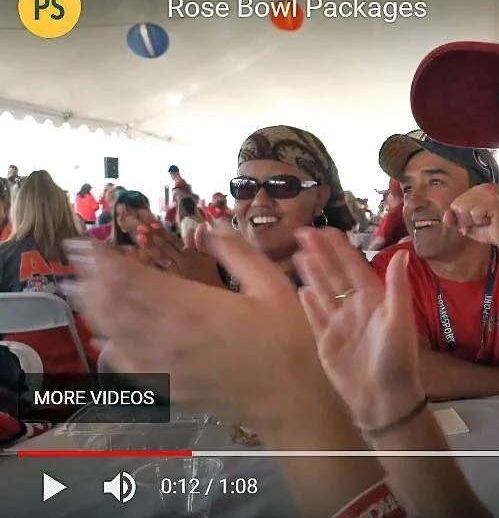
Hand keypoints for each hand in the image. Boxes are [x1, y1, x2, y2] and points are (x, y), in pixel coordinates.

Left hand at [61, 229, 333, 428]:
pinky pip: (128, 366)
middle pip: (114, 304)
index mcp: (193, 307)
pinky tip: (106, 338)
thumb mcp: (274, 286)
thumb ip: (239, 254)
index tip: (87, 244)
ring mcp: (166, 366)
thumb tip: (211, 227)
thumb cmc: (289, 341)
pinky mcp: (169, 388)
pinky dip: (110, 348)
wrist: (292, 399)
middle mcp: (169, 336)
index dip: (104, 260)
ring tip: (80, 289)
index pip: (133, 279)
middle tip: (77, 260)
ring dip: (94, 309)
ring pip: (115, 333)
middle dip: (91, 279)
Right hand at [293, 227, 423, 428]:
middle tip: (301, 232)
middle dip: (319, 253)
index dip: (338, 247)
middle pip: (334, 274)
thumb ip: (397, 286)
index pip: (353, 265)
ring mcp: (340, 324)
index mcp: (375, 299)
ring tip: (296, 253)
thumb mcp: (399, 319)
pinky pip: (315, 317)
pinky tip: (299, 289)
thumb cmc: (397, 358)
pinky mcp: (327, 342)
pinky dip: (308, 303)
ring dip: (311, 272)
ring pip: (322, 291)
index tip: (324, 229)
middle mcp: (356, 307)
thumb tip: (403, 251)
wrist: (383, 399)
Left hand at [443, 184, 498, 248]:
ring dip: (473, 221)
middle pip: (457, 206)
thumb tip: (446, 216)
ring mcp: (488, 193)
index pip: (455, 204)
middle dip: (467, 220)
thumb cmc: (488, 230)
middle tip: (481, 222)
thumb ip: (454, 220)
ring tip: (486, 221)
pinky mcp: (493, 201)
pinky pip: (475, 212)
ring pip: (464, 209)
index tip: (475, 221)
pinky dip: (481, 221)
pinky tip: (491, 220)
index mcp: (475, 190)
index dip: (462, 218)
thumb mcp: (466, 226)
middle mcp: (482, 188)